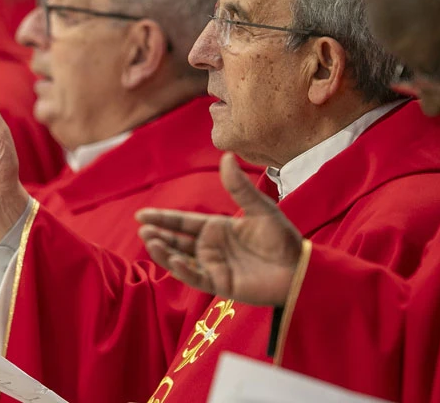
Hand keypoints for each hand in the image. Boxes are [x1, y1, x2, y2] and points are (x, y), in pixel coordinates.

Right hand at [135, 153, 303, 305]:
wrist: (299, 268)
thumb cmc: (282, 238)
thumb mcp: (261, 209)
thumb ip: (239, 187)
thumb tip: (226, 156)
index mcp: (218, 228)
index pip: (183, 222)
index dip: (163, 219)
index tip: (141, 215)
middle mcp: (212, 247)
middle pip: (177, 241)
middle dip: (159, 235)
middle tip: (143, 230)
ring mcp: (214, 266)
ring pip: (181, 259)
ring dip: (164, 252)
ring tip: (150, 241)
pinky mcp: (220, 284)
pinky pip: (196, 278)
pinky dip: (182, 270)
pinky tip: (172, 259)